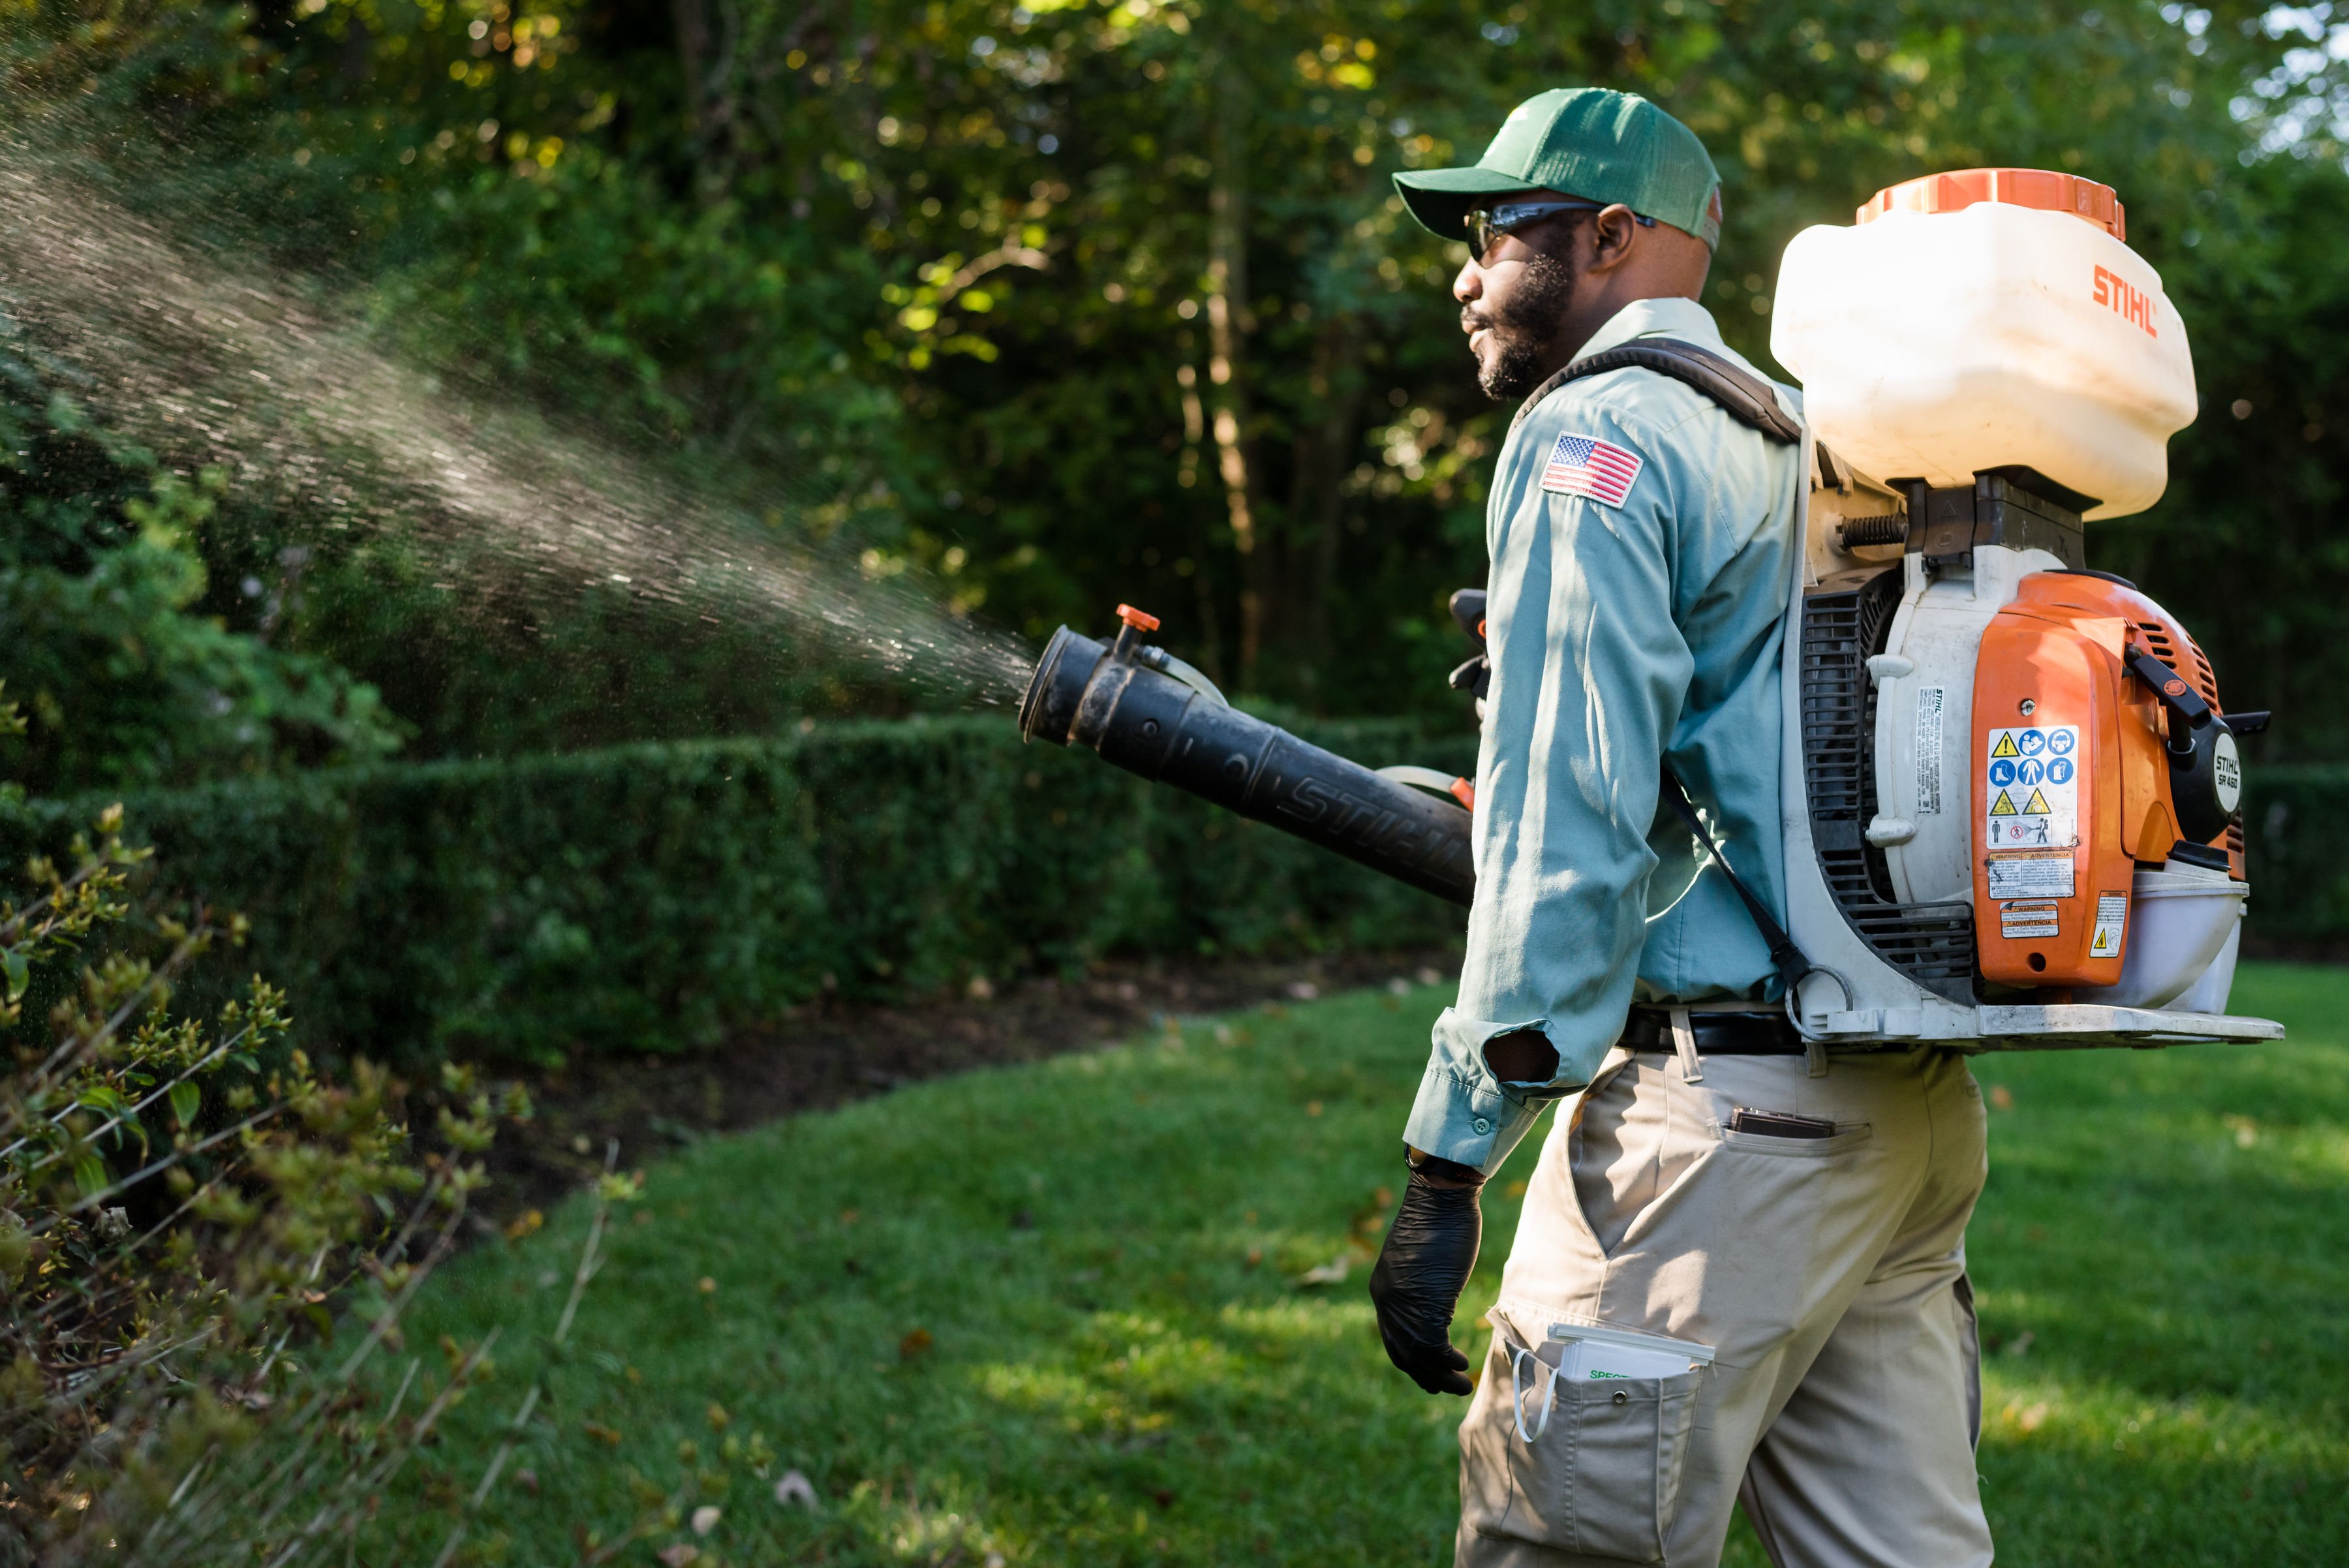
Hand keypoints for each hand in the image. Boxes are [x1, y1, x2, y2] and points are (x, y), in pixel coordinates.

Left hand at [1367, 1157, 1483, 1394]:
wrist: (1441, 1195)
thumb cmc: (1439, 1220)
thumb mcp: (1422, 1260)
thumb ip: (1420, 1285)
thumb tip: (1432, 1302)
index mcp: (1383, 1289)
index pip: (1392, 1337)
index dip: (1411, 1359)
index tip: (1429, 1372)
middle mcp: (1387, 1299)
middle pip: (1402, 1351)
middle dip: (1424, 1375)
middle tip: (1445, 1387)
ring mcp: (1404, 1302)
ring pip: (1417, 1355)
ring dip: (1439, 1376)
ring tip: (1460, 1385)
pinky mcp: (1426, 1300)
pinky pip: (1433, 1345)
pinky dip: (1447, 1361)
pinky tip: (1462, 1363)